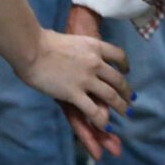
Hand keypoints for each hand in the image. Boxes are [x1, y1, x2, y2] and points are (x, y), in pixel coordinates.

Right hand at [13, 19, 128, 160]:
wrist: (34, 49)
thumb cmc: (45, 41)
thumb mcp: (73, 39)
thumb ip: (81, 48)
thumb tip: (80, 52)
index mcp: (95, 46)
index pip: (118, 55)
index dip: (125, 65)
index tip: (126, 71)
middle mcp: (96, 62)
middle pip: (118, 79)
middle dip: (125, 91)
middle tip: (130, 98)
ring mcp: (86, 79)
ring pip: (111, 95)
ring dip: (120, 106)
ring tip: (125, 112)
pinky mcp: (74, 94)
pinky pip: (93, 110)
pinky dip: (101, 119)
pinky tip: (105, 125)